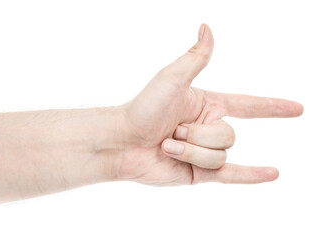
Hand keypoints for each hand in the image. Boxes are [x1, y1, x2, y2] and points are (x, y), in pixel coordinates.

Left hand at [116, 24, 302, 185]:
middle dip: (197, 135)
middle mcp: (208, 129)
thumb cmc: (144, 108)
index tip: (297, 109)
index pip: (248, 105)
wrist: (123, 142)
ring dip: (191, 152)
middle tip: (172, 132)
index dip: (272, 107)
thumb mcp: (172, 79)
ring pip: (220, 155)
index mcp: (207, 106)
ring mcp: (204, 153)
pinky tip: (273, 174)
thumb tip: (207, 27)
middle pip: (228, 135)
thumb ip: (195, 57)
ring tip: (168, 146)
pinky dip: (252, 176)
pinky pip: (231, 176)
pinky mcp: (199, 174)